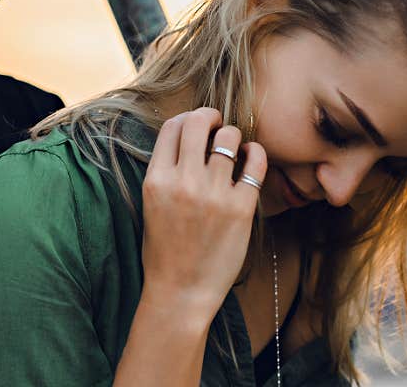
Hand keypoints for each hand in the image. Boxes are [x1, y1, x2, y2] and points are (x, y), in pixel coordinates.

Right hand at [139, 107, 267, 316]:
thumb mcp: (151, 204)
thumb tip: (186, 139)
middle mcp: (183, 182)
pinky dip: (255, 153)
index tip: (198, 124)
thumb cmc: (165, 250)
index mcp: (156, 180)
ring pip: (229, 137)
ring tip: (234, 149)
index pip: (172, 126)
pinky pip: (255, 162)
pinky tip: (251, 159)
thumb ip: (165, 171)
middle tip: (217, 125)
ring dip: (233, 136)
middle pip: (198, 122)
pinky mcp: (240, 208)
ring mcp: (213, 194)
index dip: (187, 118)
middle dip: (210, 116)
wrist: (181, 291)